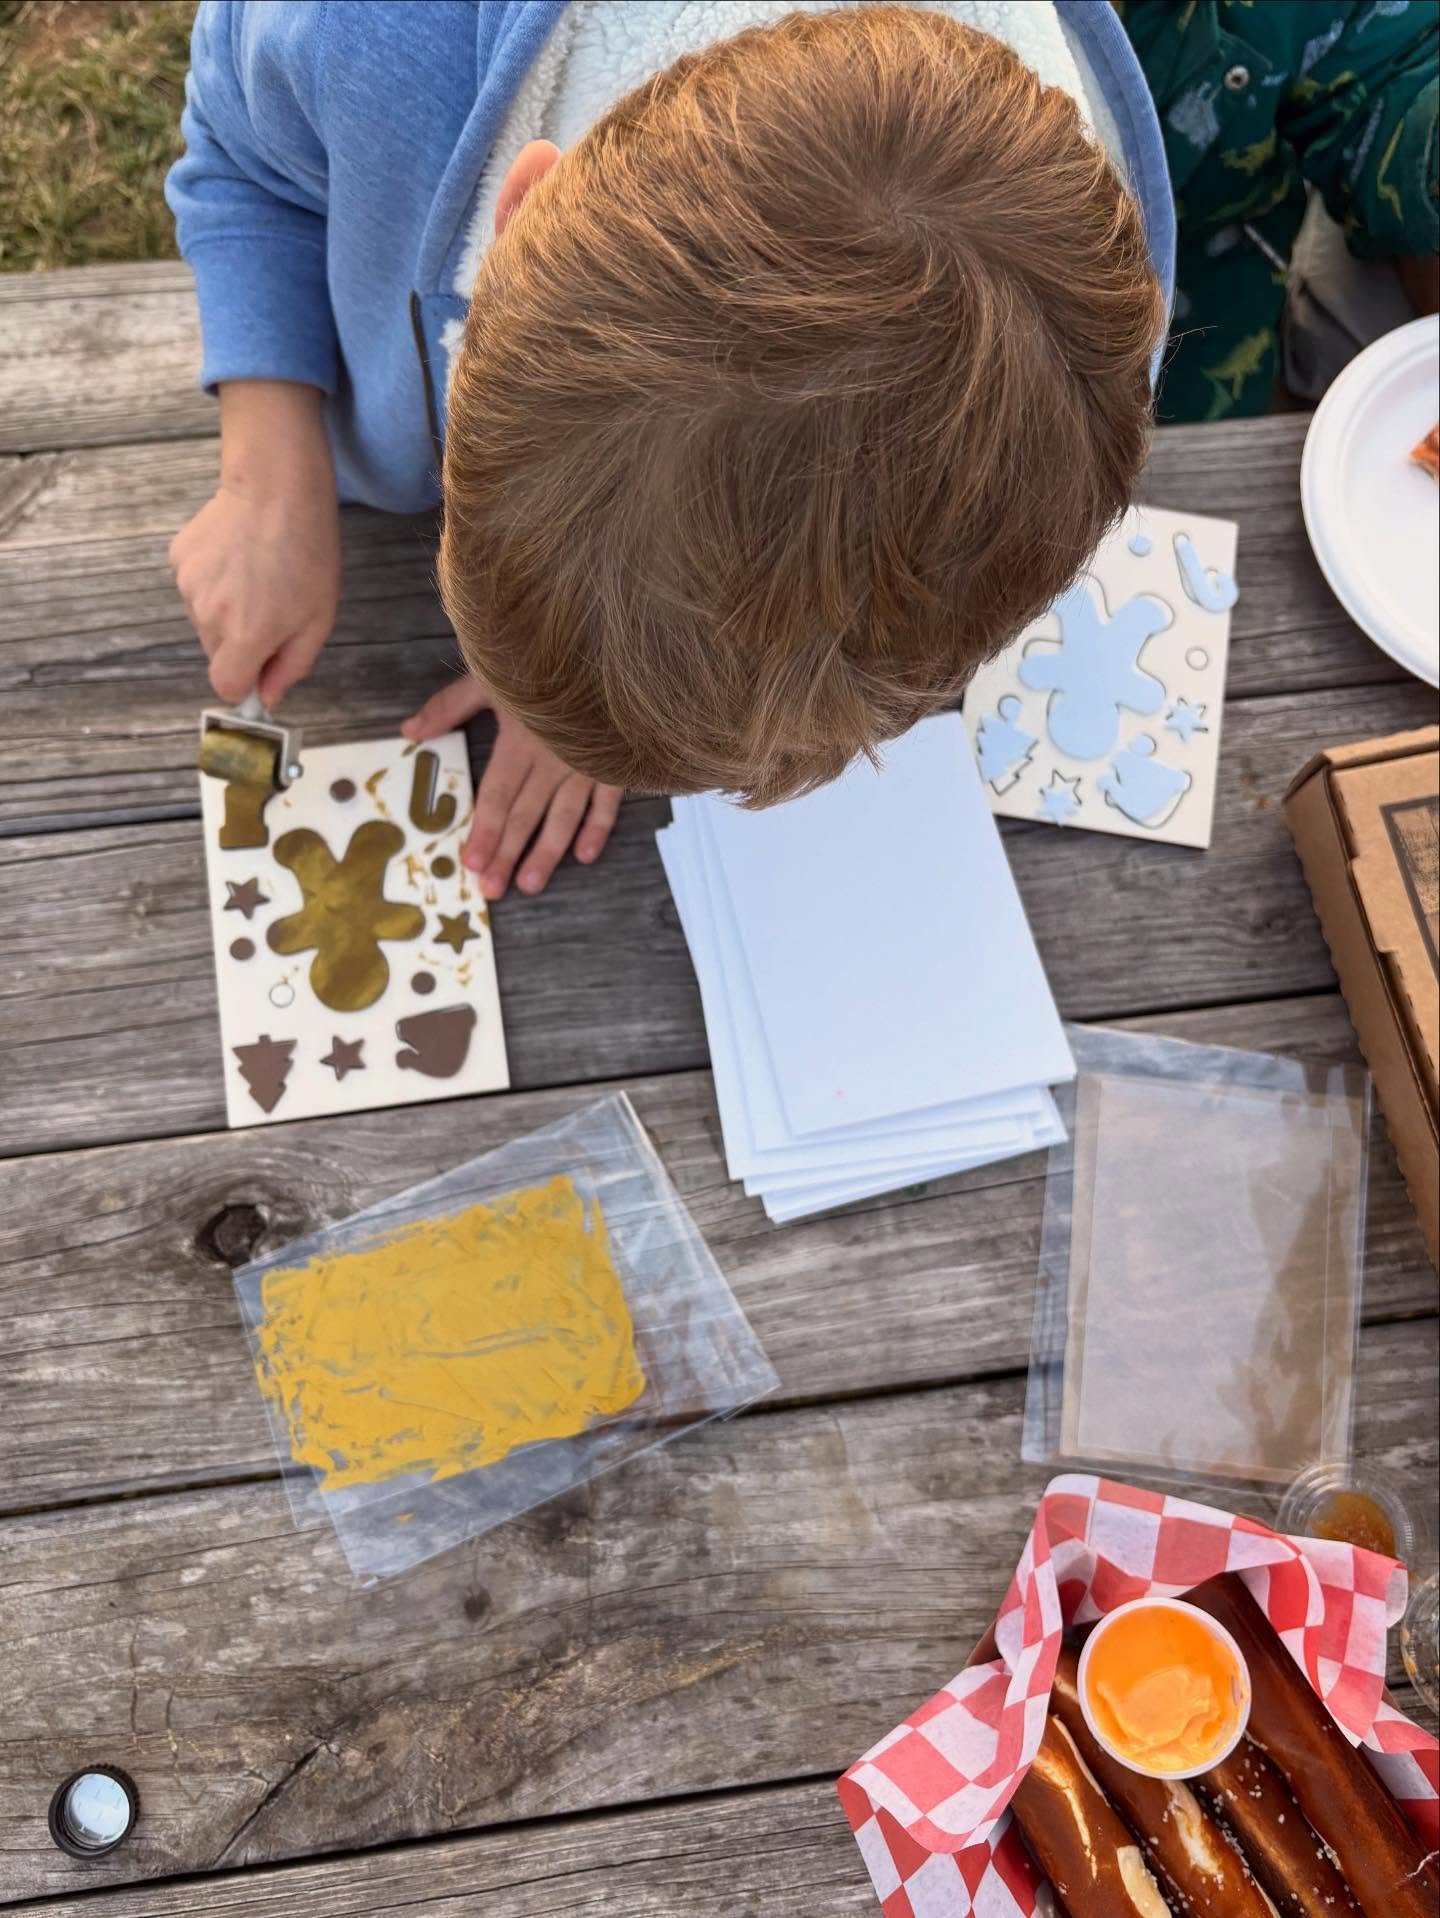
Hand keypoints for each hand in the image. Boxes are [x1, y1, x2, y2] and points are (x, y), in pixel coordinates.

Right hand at [170, 381, 339, 705]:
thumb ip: (291, 666)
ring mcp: (188, 585)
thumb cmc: (308, 554)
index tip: (261, 662)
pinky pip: (194, 589)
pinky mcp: (177, 559)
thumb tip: (266, 698)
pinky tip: (236, 558)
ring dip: (226, 610)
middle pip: (217, 652)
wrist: (277, 489)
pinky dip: (212, 582)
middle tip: (270, 606)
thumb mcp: (318, 619)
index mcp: (246, 635)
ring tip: (255, 576)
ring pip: (204, 620)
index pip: (225, 686)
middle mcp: (208, 615)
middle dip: (240, 642)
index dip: (245, 680)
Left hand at [403, 678, 622, 899]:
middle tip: (493, 890)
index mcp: (519, 740)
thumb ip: (450, 706)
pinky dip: (598, 828)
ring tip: (530, 884)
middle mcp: (551, 759)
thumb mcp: (489, 675)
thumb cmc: (541, 657)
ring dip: (547, 852)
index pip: (497, 796)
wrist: (602, 646)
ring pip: (564, 817)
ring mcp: (585, 764)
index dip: (485, 831)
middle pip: (526, 815)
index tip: (472, 864)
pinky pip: (607, 801)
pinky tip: (585, 855)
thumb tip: (409, 731)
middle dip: (507, 854)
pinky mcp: (613, 761)